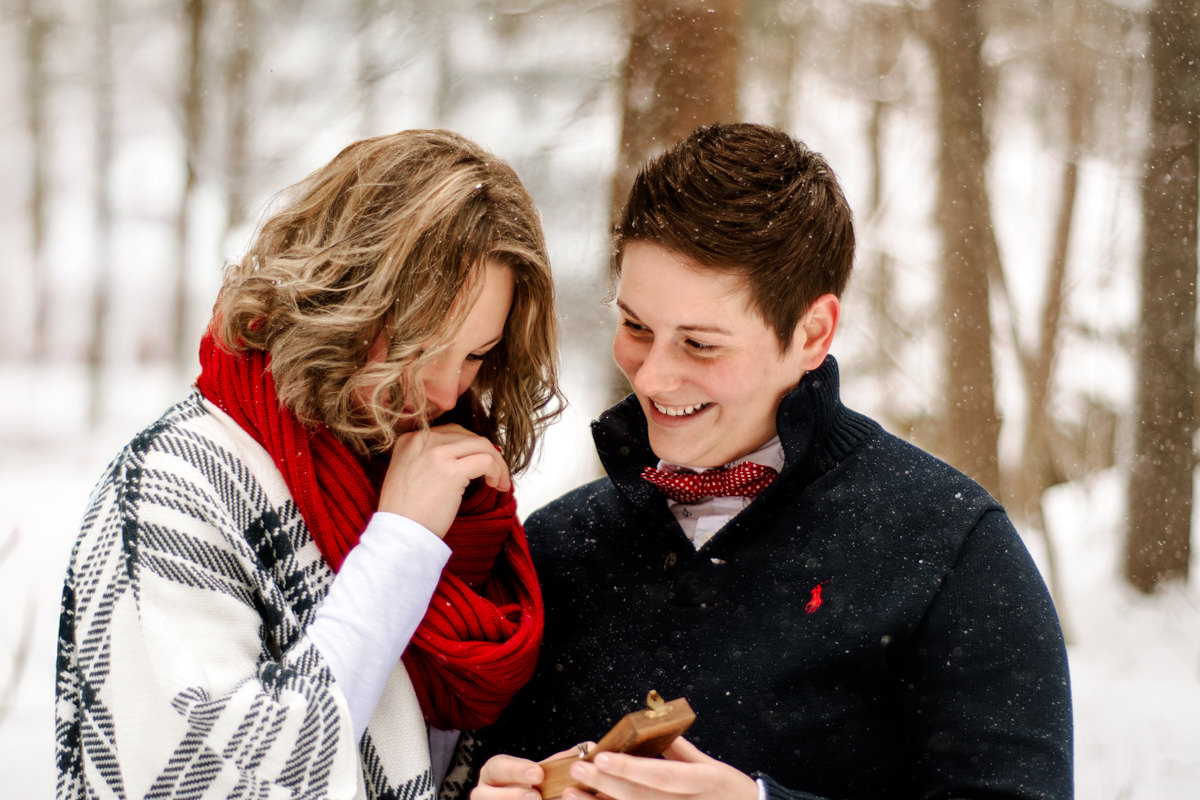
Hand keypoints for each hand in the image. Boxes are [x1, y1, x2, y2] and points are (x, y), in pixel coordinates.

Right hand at [379, 423, 510, 537]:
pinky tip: (496, 485)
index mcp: (409, 439)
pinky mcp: (452, 471)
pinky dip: (498, 471)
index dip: (470, 448)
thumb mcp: (408, 473)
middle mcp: (422, 440)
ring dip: (497, 462)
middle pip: (468, 436)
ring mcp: (437, 454)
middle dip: (486, 453)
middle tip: (495, 473)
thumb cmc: (406, 512)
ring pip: (481, 445)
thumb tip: (464, 455)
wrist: (399, 534)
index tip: (478, 464)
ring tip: (499, 481)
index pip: (450, 432)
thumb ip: (429, 458)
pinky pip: (487, 461)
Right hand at [471, 744, 595, 799]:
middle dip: (513, 795)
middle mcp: (484, 793)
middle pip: (486, 794)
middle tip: (536, 795)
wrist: (526, 799)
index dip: (517, 769)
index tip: (539, 773)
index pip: (498, 767)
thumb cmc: (531, 789)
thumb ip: (560, 762)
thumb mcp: (542, 773)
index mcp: (494, 773)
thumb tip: (591, 749)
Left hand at [561, 738, 758, 799]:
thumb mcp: (712, 765)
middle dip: (606, 784)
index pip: (660, 775)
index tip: (601, 756)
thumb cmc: (729, 790)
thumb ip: (680, 749)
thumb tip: (654, 728)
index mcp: (702, 781)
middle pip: (640, 797)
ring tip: (571, 793)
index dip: (629, 768)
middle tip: (578, 769)